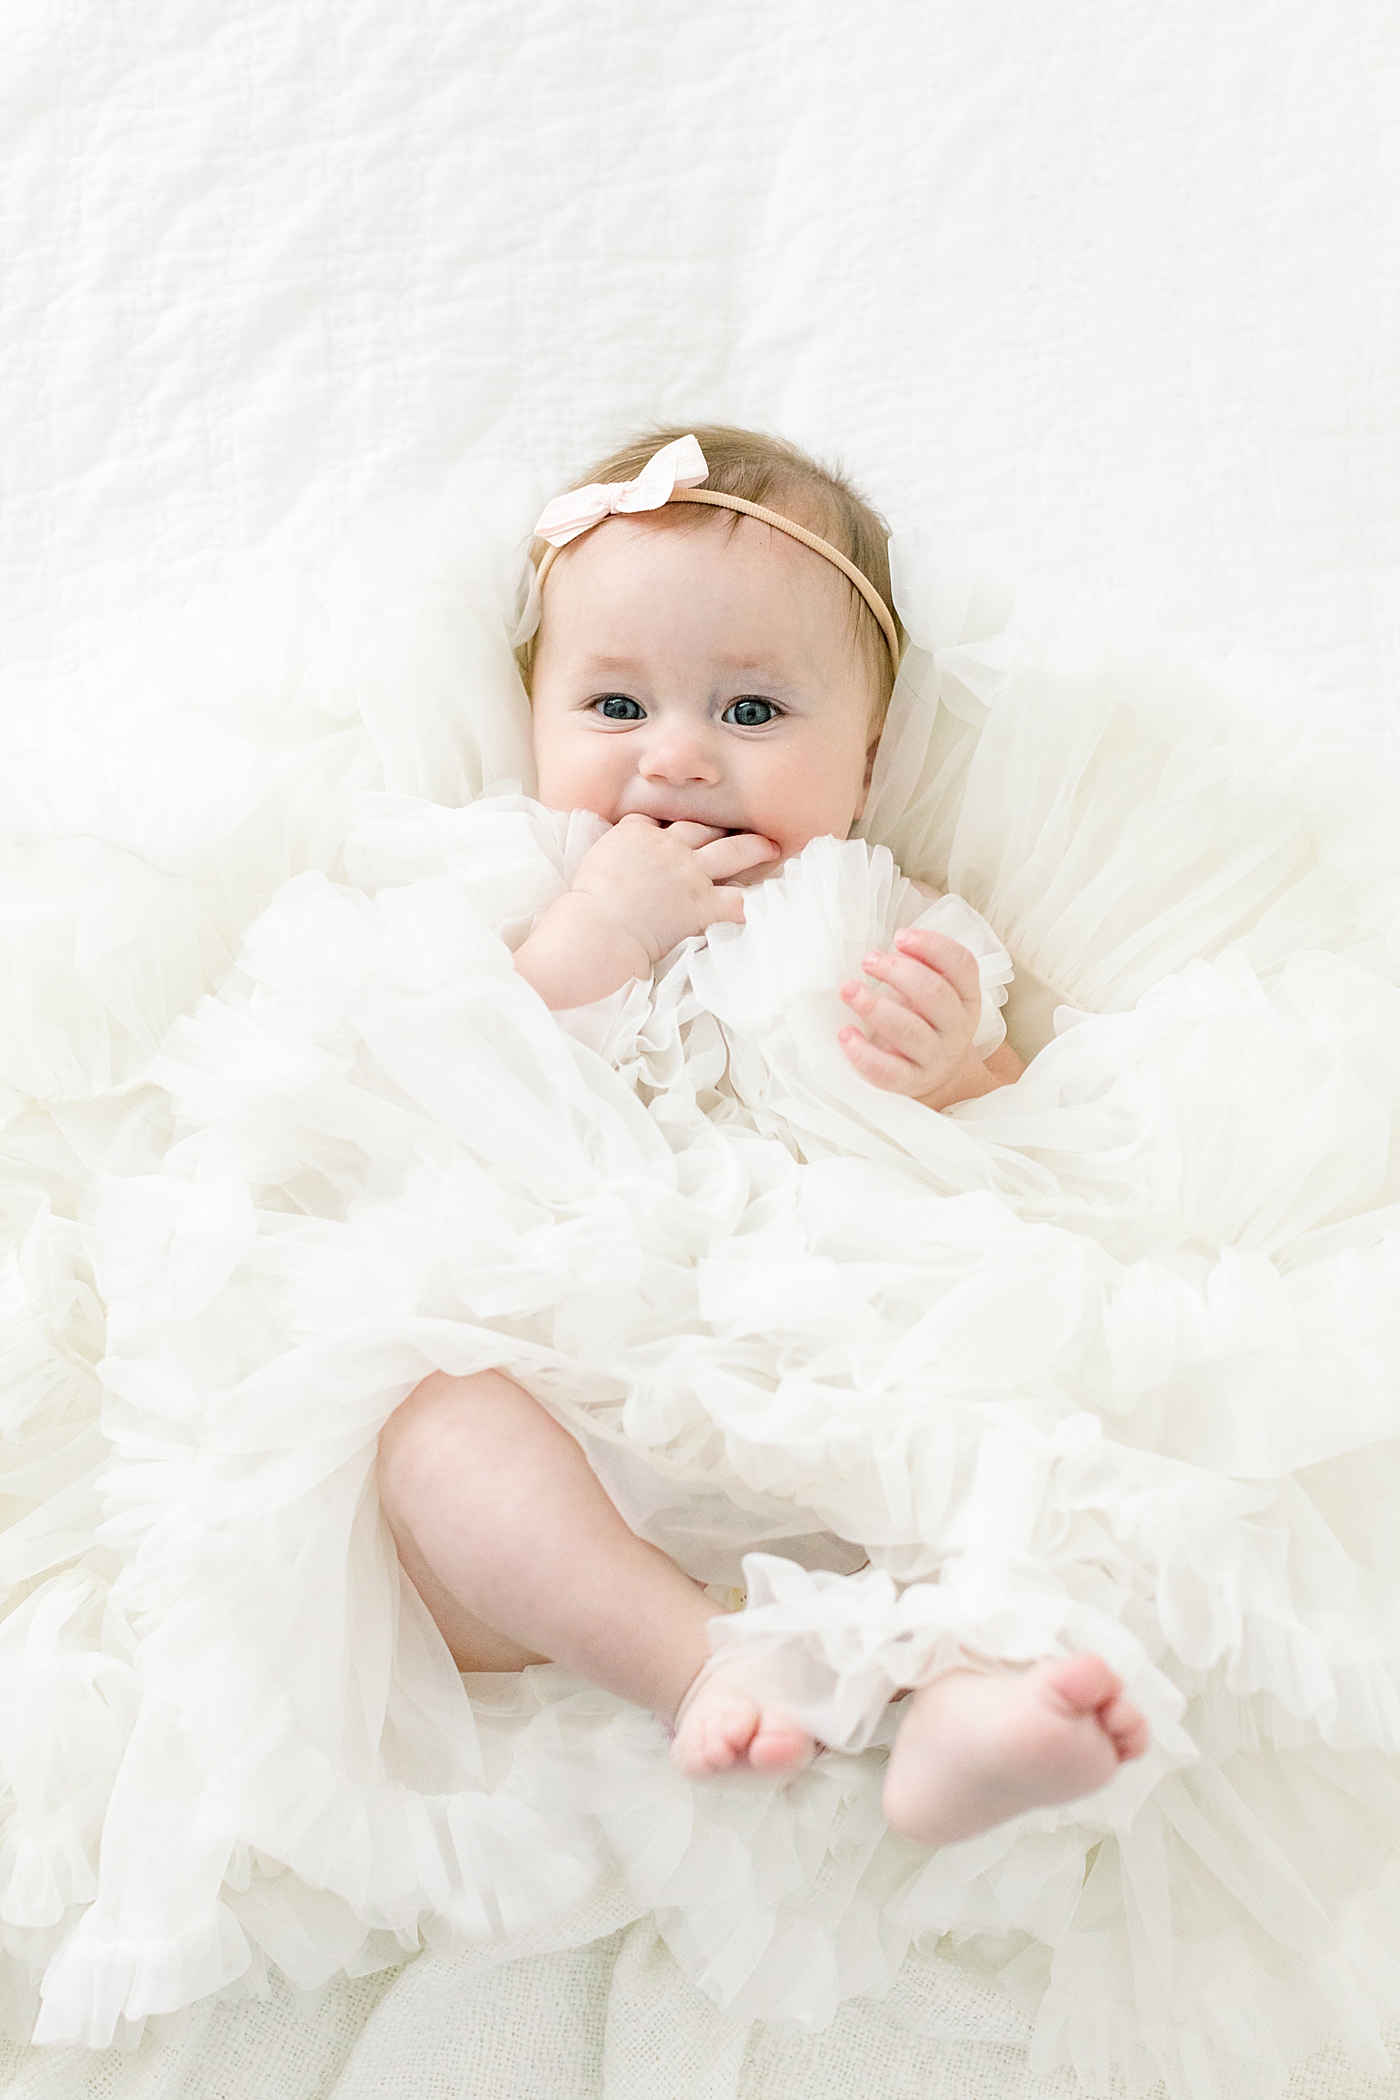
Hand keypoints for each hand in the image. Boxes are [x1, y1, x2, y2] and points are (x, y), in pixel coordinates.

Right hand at [514, 815, 777, 1011]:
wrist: (597, 926)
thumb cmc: (584, 904)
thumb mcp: (591, 863)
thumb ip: (610, 854)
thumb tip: (613, 860)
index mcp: (634, 833)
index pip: (654, 821)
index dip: (668, 826)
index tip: (678, 830)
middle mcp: (667, 846)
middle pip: (701, 827)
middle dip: (719, 826)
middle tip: (737, 825)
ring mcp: (688, 873)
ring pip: (732, 850)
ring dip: (754, 847)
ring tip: (770, 847)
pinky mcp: (701, 904)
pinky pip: (738, 901)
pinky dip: (753, 903)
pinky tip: (767, 904)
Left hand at [838, 927, 994, 1110]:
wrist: (933, 1074)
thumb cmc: (924, 1021)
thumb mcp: (931, 992)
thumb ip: (920, 967)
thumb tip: (888, 948)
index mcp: (967, 997)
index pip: (962, 964)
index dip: (932, 945)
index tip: (900, 936)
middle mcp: (957, 1027)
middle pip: (934, 993)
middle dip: (897, 971)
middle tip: (868, 960)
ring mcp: (935, 1057)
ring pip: (909, 1031)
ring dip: (875, 1006)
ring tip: (848, 989)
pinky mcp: (910, 1082)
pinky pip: (888, 1071)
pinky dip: (863, 1052)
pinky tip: (846, 1034)